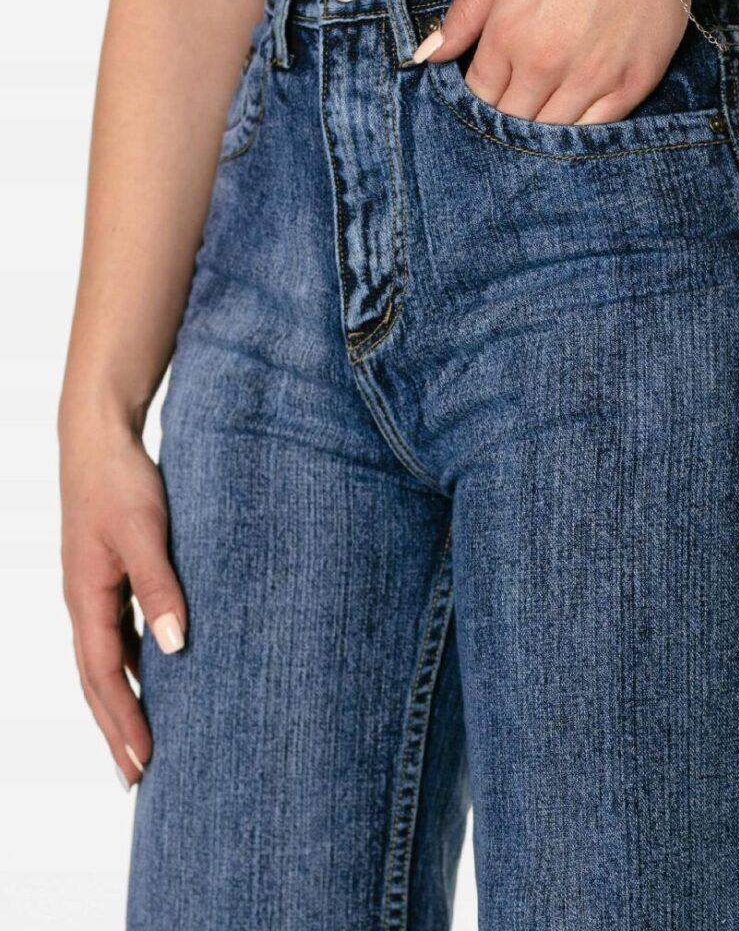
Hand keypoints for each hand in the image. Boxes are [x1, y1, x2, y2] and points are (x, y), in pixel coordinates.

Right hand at [60, 420, 186, 787]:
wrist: (99, 437)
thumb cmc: (120, 481)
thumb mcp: (145, 531)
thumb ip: (160, 587)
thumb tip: (175, 648)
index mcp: (87, 599)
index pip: (103, 679)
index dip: (123, 723)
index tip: (144, 765)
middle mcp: (85, 602)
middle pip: (98, 681)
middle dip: (117, 729)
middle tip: (139, 778)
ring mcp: (95, 590)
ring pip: (107, 661)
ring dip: (123, 701)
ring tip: (146, 740)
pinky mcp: (110, 574)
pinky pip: (118, 634)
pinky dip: (132, 665)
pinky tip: (156, 674)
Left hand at [414, 0, 719, 123]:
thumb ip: (464, 15)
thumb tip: (426, 57)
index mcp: (508, 34)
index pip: (478, 96)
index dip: (480, 97)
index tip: (491, 87)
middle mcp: (545, 64)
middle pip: (510, 122)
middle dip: (506, 116)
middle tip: (516, 100)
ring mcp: (589, 80)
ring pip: (548, 134)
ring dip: (540, 127)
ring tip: (543, 107)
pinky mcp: (629, 87)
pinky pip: (592, 130)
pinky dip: (578, 128)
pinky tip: (574, 110)